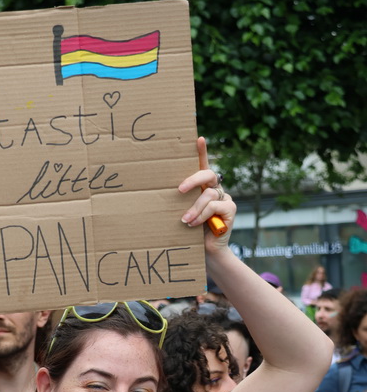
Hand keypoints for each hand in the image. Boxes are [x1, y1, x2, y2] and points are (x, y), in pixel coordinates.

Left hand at [178, 137, 235, 254]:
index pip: (203, 166)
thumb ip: (181, 203)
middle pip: (207, 174)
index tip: (198, 138)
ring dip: (194, 208)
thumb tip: (161, 195)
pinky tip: (194, 225)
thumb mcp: (184, 214)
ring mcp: (225, 198)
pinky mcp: (230, 210)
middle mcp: (215, 189)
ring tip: (184, 221)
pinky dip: (202, 215)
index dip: (202, 152)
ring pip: (208, 195)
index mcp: (203, 188)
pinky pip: (214, 206)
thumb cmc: (191, 233)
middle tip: (179, 190)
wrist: (207, 252)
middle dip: (193, 179)